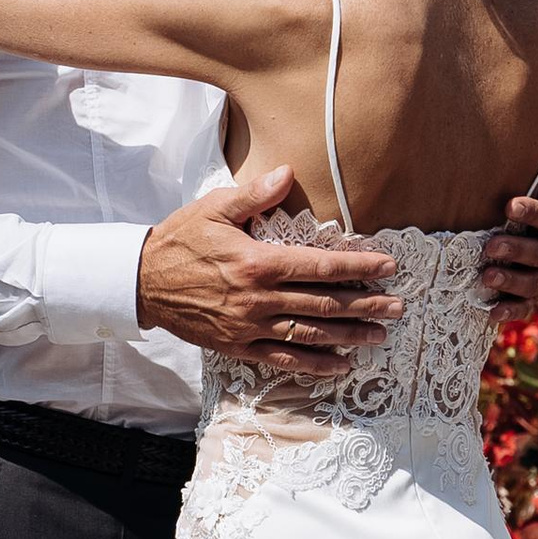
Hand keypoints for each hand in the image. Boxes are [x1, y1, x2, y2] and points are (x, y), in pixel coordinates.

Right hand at [139, 170, 398, 372]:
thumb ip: (254, 195)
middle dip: (366, 304)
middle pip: (324, 304)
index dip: (358, 266)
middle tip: (398, 306)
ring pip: (310, 335)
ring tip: (380, 334)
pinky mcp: (238, 346)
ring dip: (349, 335)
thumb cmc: (180, 240)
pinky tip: (341, 365)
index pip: (321, 266)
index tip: (388, 267)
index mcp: (258, 262)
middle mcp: (259, 299)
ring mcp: (250, 326)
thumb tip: (287, 173)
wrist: (140, 282)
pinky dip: (315, 364)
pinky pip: (283, 359)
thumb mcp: (214, 208)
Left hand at [477, 176, 537, 315]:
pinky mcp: (528, 298)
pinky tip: (489, 310)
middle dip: (518, 251)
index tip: (510, 204)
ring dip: (511, 281)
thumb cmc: (531, 204)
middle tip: (490, 246)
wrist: (525, 237)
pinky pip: (522, 308)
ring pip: (533, 284)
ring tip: (486, 276)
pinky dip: (508, 311)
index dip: (535, 212)